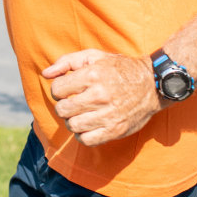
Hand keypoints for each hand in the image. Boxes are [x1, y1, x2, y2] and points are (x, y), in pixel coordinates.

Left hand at [42, 50, 160, 146]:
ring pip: (72, 125)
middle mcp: (100, 95)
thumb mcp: (94, 56)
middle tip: (73, 102)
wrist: (152, 84)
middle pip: (62, 109)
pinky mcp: (115, 130)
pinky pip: (87, 140)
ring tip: (80, 114)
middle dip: (63, 106)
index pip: (57, 89)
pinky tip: (87, 125)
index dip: (59, 89)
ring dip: (72, 121)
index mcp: (93, 75)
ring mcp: (108, 115)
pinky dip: (82, 135)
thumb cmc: (120, 68)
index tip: (67, 88)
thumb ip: (67, 61)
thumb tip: (45, 74)